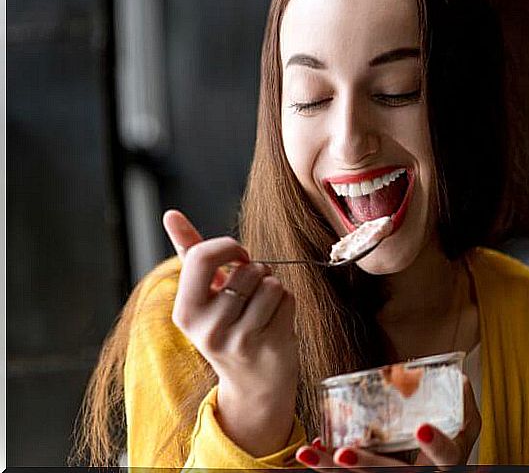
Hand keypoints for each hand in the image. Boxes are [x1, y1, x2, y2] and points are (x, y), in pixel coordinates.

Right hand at [163, 209, 298, 456]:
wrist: (253, 385)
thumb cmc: (229, 328)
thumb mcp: (204, 295)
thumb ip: (189, 252)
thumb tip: (170, 214)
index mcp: (185, 311)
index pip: (203, 257)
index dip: (230, 248)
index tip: (239, 257)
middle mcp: (206, 328)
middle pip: (246, 269)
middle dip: (258, 271)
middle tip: (252, 293)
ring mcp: (237, 339)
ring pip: (270, 283)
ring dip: (274, 288)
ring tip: (263, 309)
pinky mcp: (267, 345)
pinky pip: (287, 299)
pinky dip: (287, 303)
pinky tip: (275, 322)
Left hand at [296, 376, 480, 469]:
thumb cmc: (451, 451)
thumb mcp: (466, 429)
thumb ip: (462, 404)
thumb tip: (459, 376)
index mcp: (448, 464)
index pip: (447, 457)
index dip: (435, 445)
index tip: (422, 428)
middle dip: (367, 465)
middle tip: (343, 453)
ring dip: (331, 470)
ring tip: (309, 452)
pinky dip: (327, 467)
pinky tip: (312, 450)